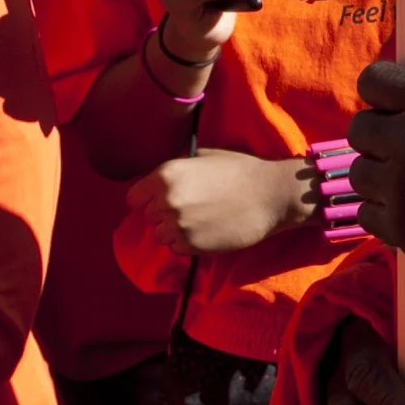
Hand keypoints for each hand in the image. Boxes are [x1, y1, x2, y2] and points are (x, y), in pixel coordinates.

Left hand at [128, 148, 314, 254]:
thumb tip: (158, 178)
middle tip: (190, 207)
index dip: (148, 198)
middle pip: (147, 216)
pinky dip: (187, 243)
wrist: (270, 195)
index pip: (134, 197)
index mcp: (166, 175)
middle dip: (163, 213)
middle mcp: (166, 201)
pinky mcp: (191, 246)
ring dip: (174, 230)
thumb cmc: (240, 170)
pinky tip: (207, 230)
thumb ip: (177, 167)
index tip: (162, 199)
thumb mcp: (204, 156)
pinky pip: (176, 248)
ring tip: (200, 220)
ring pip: (160, 234)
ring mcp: (178, 226)